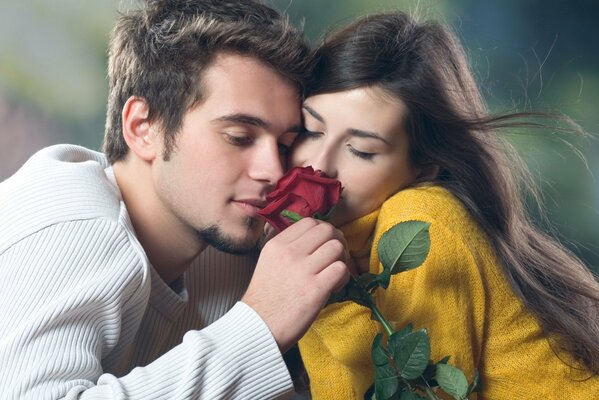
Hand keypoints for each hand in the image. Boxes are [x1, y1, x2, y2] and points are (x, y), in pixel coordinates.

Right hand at [242, 217, 349, 352]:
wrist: (258, 328)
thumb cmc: (265, 299)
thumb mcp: (268, 262)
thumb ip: (287, 248)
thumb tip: (313, 239)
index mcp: (277, 245)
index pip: (309, 222)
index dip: (323, 231)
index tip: (324, 244)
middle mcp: (289, 253)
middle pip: (327, 230)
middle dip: (337, 241)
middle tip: (336, 256)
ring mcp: (303, 270)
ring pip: (336, 247)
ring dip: (342, 259)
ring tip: (335, 273)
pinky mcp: (315, 289)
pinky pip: (341, 269)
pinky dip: (344, 277)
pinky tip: (335, 286)